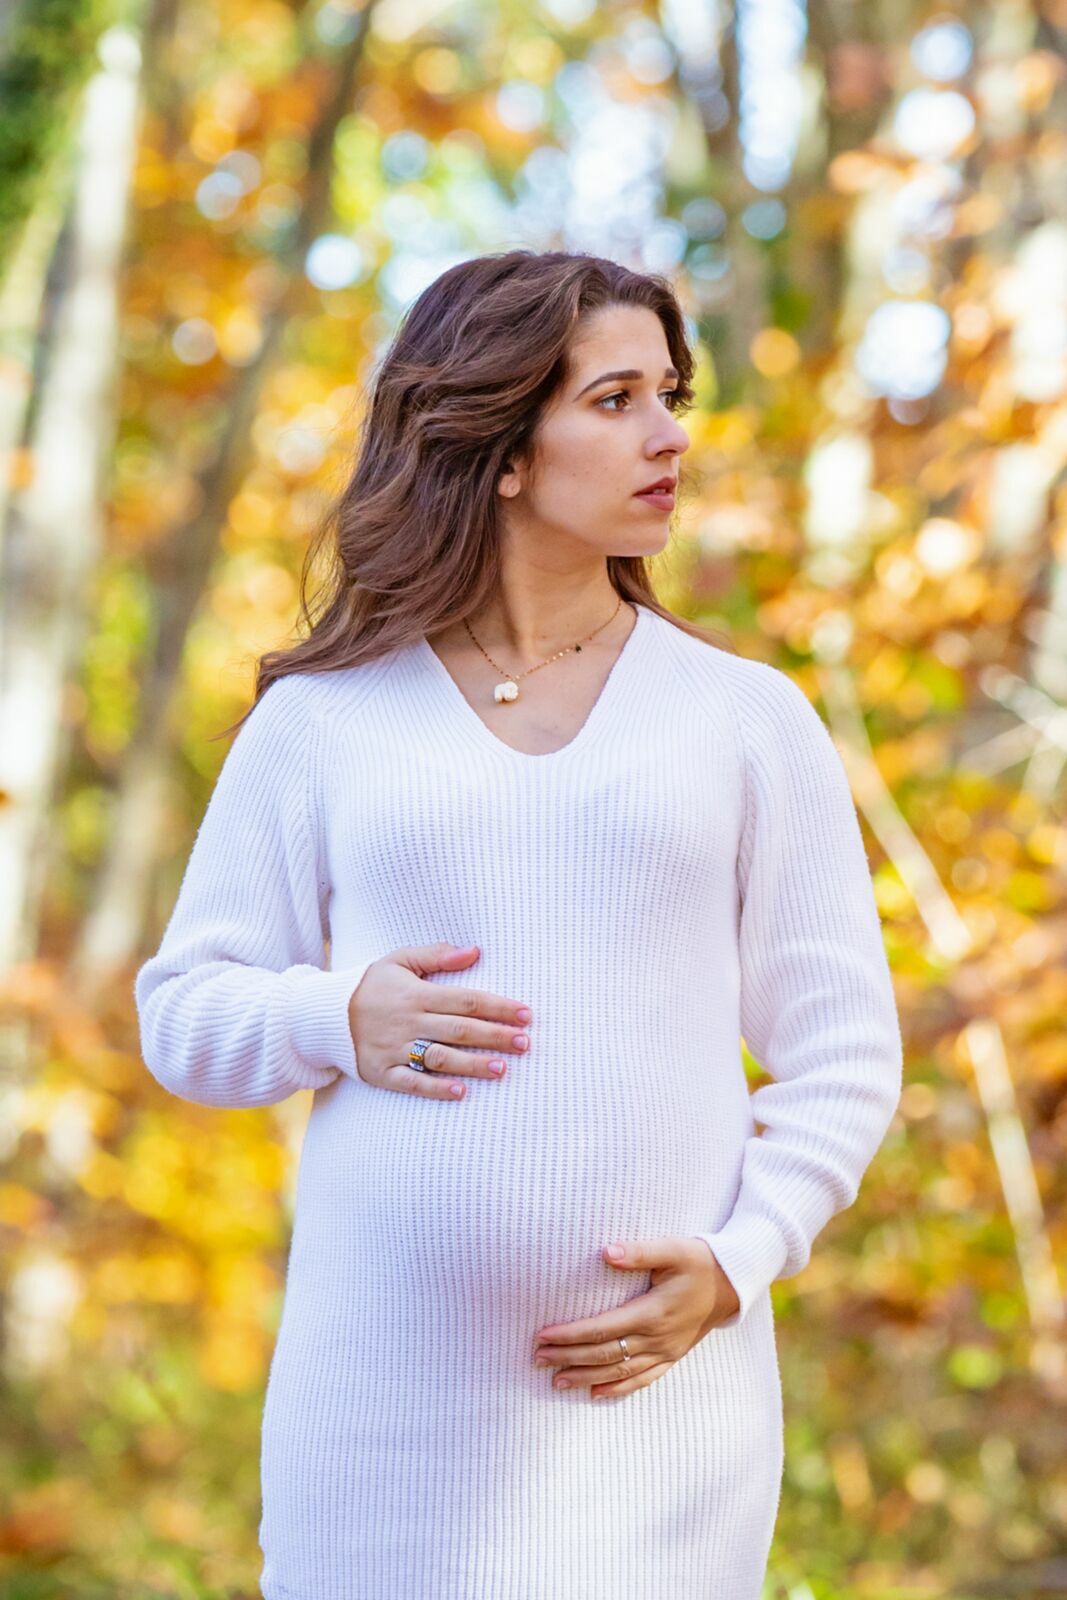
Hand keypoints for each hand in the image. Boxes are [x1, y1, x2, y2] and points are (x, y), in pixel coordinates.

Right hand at [347, 941, 532, 1100]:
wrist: (323, 1014)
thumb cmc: (370, 984)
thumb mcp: (399, 960)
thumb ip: (436, 955)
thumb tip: (475, 951)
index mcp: (416, 994)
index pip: (466, 1001)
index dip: (498, 1007)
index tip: (526, 1015)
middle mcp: (408, 1022)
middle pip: (459, 1030)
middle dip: (495, 1036)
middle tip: (525, 1043)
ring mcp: (395, 1049)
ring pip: (440, 1058)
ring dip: (472, 1064)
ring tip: (502, 1069)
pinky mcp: (382, 1073)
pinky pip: (412, 1083)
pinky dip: (436, 1089)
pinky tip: (461, 1092)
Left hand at [532, 1235, 741, 1400]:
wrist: (734, 1284)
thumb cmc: (700, 1261)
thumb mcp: (673, 1249)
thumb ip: (639, 1252)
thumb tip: (606, 1251)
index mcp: (653, 1312)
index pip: (602, 1328)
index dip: (571, 1334)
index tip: (544, 1335)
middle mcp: (657, 1338)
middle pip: (604, 1354)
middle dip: (569, 1357)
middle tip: (537, 1358)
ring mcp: (665, 1351)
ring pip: (619, 1371)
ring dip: (586, 1377)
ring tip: (556, 1381)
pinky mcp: (672, 1356)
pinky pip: (642, 1379)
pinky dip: (618, 1389)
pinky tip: (596, 1394)